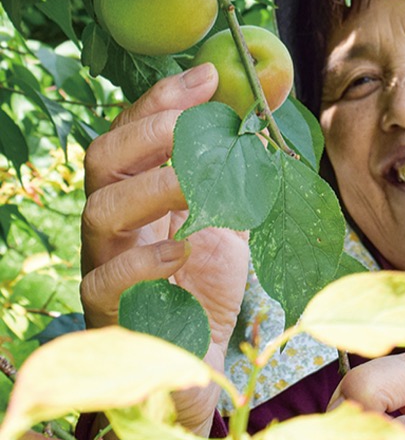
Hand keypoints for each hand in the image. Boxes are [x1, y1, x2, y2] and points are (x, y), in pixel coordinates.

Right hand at [81, 64, 249, 428]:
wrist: (198, 366)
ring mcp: (105, 265)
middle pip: (101, 160)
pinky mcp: (110, 314)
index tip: (207, 73)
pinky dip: (144, 260)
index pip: (134, 131)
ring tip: (195, 182)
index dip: (163, 98)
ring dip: (151, 187)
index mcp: (139, 191)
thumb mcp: (233, 215)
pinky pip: (106, 281)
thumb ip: (243, 166)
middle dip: (146, 130)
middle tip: (191, 122)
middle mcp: (115, 222)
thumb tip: (271, 99)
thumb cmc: (205, 286)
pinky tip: (182, 247)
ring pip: (98, 211)